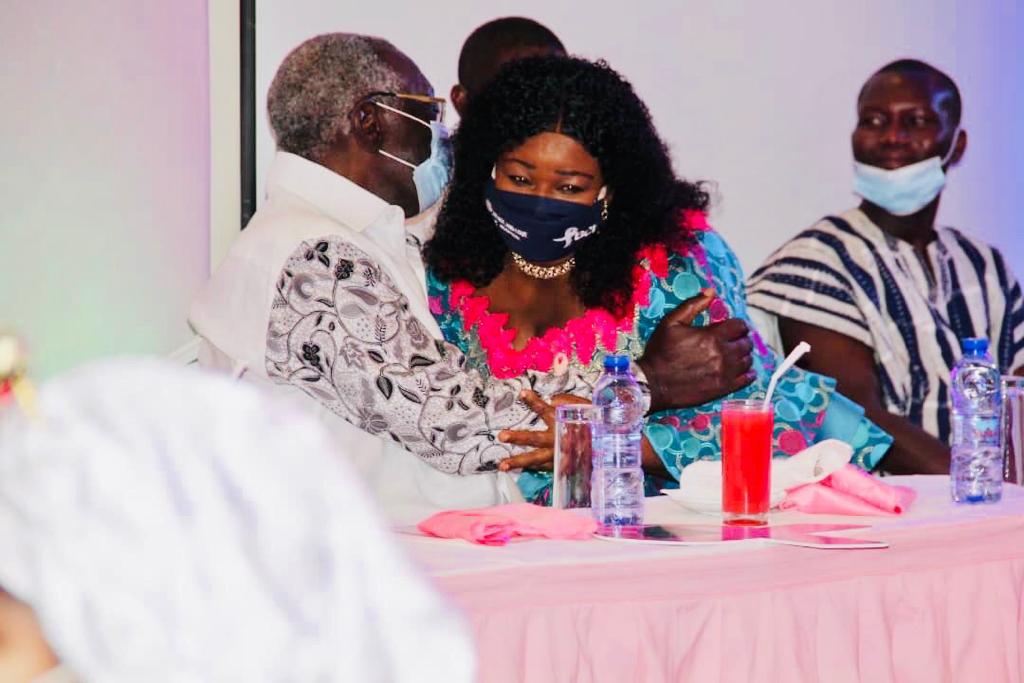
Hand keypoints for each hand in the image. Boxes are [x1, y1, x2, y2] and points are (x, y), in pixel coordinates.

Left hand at [496, 390, 589, 471]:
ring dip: (519, 462)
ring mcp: (559, 455)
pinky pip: (543, 468)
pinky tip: (516, 469)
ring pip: (536, 459)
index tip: (522, 393)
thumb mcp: (584, 409)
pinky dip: (531, 468)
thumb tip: (553, 400)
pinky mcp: (561, 466)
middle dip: (518, 437)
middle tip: (502, 435)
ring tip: (502, 465)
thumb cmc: (593, 425)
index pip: (545, 410)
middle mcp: (558, 439)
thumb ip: (568, 402)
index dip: (533, 401)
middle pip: (535, 438)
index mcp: (562, 423)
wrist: (608, 448)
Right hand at [637, 289, 754, 411]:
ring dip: (744, 355)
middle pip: (746, 343)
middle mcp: (722, 354)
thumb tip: (711, 291)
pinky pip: (747, 379)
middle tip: (734, 340)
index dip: (738, 324)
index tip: (733, 327)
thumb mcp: (671, 322)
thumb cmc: (660, 352)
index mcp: (712, 336)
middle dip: (742, 339)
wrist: (653, 384)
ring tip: (735, 355)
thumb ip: (692, 305)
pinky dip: (748, 373)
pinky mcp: (723, 388)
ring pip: (748, 361)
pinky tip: (742, 370)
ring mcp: (725, 373)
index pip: (739, 326)